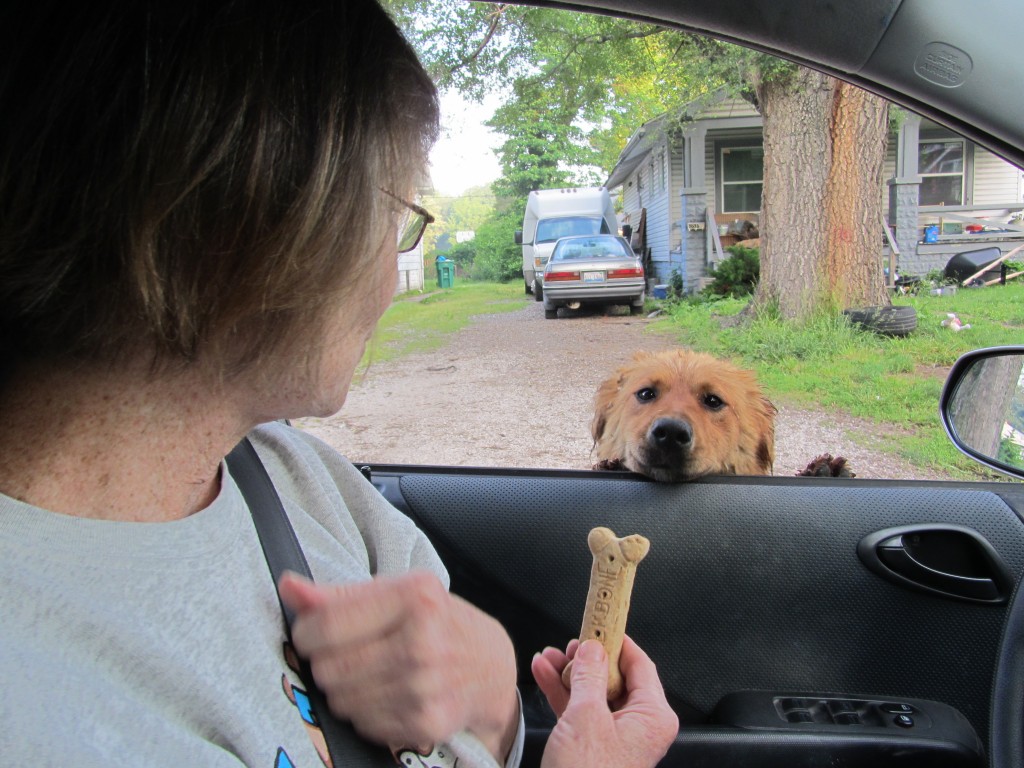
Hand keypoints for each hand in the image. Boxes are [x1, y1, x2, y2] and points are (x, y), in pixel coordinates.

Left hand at [278, 570, 518, 760]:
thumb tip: (288, 587)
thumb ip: (339, 594)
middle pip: (328, 666)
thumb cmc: (438, 622)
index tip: (312, 633)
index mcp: (416, 596)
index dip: (306, 633)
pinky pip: (362, 725)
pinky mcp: (426, 722)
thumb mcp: (398, 593)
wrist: (491, 667)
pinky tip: (386, 694)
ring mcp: (425, 685)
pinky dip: (366, 712)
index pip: (325, 624)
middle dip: (327, 662)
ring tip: (371, 673)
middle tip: (350, 654)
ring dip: (345, 690)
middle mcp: (424, 640)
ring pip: (340, 699)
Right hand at [531, 636, 677, 767]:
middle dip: (586, 657)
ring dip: (569, 672)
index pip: (640, 664)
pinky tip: (544, 673)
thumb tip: (592, 649)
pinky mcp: (592, 746)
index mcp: (652, 717)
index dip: (617, 640)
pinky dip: (562, 692)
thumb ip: (588, 676)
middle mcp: (638, 726)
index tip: (601, 620)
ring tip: (550, 656)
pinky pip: (580, 709)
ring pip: (593, 691)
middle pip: (614, 676)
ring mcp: (614, 737)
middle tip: (570, 642)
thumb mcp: (586, 717)